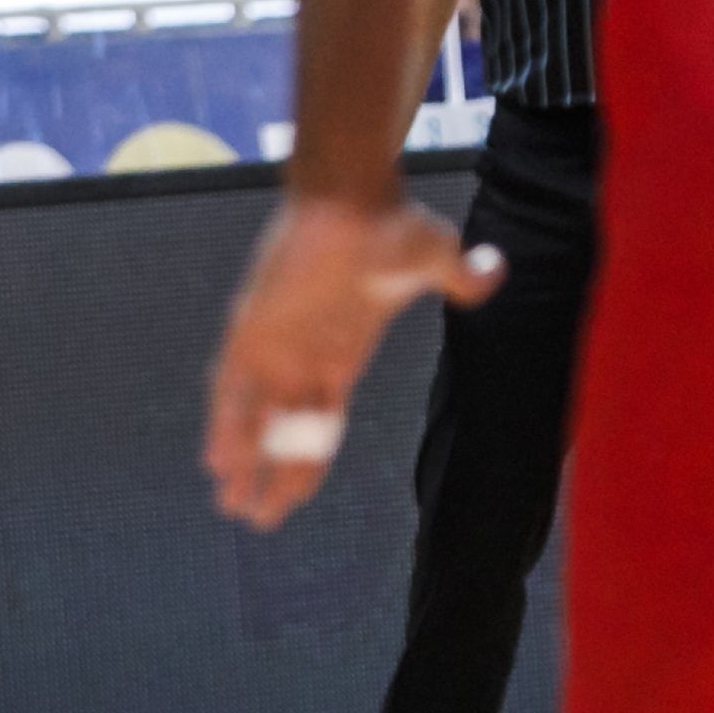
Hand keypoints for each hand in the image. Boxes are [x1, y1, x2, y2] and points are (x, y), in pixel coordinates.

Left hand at [199, 192, 504, 528]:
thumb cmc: (391, 223)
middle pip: (283, 432)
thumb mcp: (434, 259)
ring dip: (241, 459)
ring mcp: (275, 344)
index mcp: (340, 353)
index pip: (320, 424)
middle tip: (253, 519)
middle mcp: (302, 356)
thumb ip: (462, 278)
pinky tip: (217, 460)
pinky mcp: (252, 328)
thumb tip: (495, 270)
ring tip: (229, 503)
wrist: (353, 194)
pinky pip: (233, 388)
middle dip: (269, 475)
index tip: (292, 500)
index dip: (307, 463)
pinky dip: (226, 424)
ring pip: (252, 418)